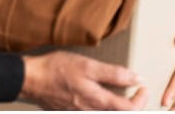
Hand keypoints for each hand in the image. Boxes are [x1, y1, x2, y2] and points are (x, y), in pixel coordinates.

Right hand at [20, 51, 147, 109]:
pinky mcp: (72, 111)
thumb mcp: (87, 66)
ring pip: (106, 113)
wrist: (30, 79)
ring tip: (120, 93)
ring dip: (117, 106)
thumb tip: (135, 78)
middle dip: (131, 105)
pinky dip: (102, 105)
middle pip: (118, 113)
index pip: (130, 109)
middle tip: (136, 92)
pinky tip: (98, 94)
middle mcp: (91, 112)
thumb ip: (113, 74)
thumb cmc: (56, 70)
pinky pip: (93, 112)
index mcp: (98, 101)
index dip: (141, 99)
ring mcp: (81, 113)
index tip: (143, 88)